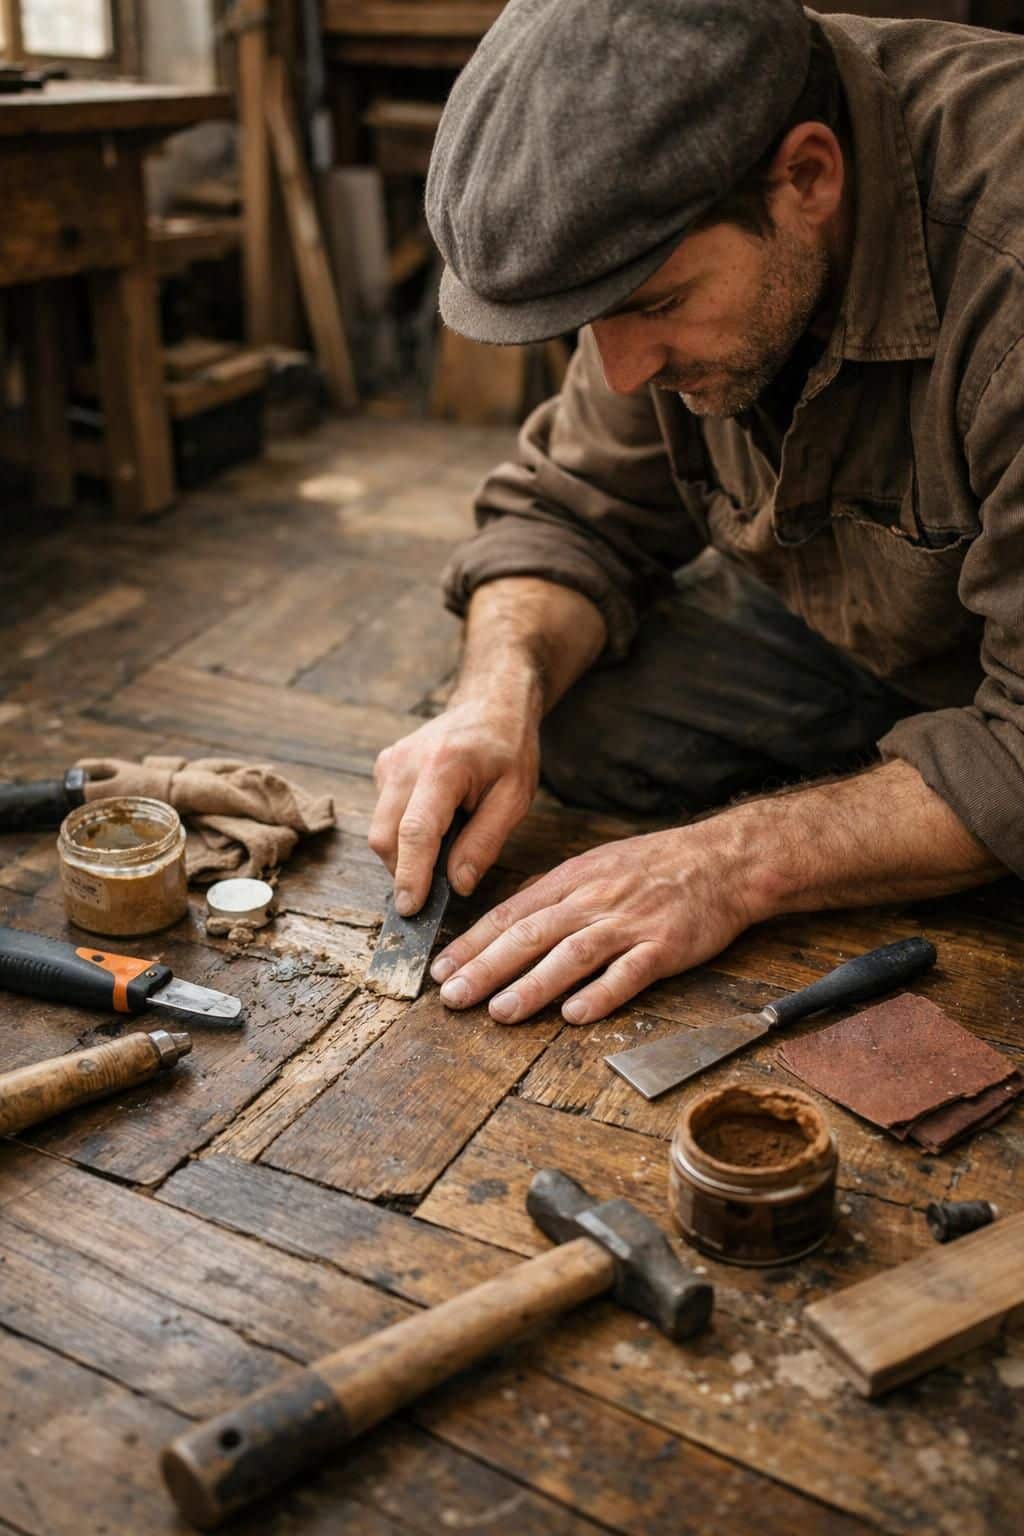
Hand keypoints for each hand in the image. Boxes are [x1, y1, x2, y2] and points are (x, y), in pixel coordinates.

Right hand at [369, 691, 540, 914]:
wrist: (490, 704)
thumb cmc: (508, 749)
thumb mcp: (515, 798)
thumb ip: (485, 842)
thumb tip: (457, 885)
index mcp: (444, 767)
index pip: (416, 831)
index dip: (411, 875)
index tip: (410, 908)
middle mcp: (406, 763)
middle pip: (386, 836)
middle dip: (405, 871)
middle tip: (439, 886)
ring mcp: (390, 764)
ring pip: (381, 831)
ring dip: (406, 853)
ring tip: (448, 841)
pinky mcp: (384, 768)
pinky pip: (385, 816)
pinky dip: (405, 833)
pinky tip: (437, 820)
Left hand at [429, 824, 753, 1023]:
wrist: (722, 860)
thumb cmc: (656, 866)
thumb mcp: (596, 866)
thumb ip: (554, 894)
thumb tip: (509, 918)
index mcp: (572, 881)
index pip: (510, 914)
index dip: (472, 944)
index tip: (440, 971)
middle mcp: (594, 900)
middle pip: (531, 934)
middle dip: (486, 967)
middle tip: (452, 997)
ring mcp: (629, 923)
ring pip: (572, 954)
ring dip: (533, 984)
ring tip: (500, 1012)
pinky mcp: (665, 946)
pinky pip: (629, 973)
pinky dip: (601, 994)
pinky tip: (574, 1014)